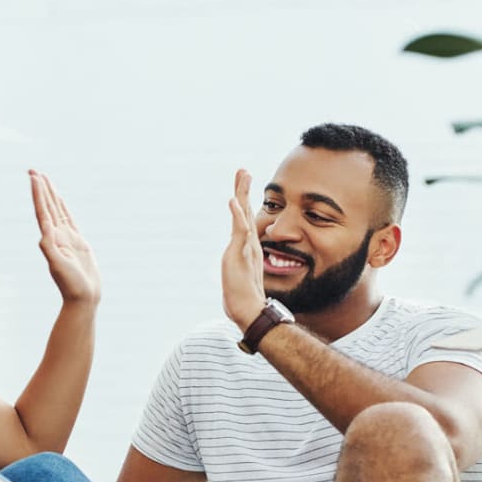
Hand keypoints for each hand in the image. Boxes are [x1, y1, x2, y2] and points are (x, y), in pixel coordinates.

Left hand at [31, 170, 100, 304]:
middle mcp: (56, 236)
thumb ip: (50, 248)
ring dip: (50, 195)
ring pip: (57, 210)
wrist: (83, 297)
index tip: (34, 177)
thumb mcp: (58, 266)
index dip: (38, 193)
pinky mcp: (77, 242)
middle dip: (41, 188)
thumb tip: (44, 231)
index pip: (42, 211)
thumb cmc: (71, 285)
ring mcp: (66, 238)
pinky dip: (63, 208)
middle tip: (33, 170)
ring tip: (44, 179)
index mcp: (50, 239)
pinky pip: (68, 219)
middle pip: (47, 206)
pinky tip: (60, 201)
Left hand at [221, 169, 266, 329]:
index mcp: (247, 247)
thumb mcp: (239, 277)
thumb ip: (239, 269)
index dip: (244, 202)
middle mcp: (248, 244)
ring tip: (242, 175)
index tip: (242, 184)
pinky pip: (239, 231)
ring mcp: (246, 248)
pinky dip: (237, 215)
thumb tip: (238, 268)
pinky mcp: (241, 254)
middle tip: (243, 170)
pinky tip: (233, 201)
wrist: (249, 311)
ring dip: (243, 194)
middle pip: (246, 211)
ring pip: (245, 215)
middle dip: (244, 190)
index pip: (245, 219)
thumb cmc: (244, 298)